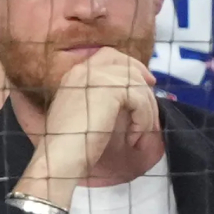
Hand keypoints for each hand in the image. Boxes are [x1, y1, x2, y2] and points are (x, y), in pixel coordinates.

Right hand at [18, 48, 158, 209]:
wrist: (60, 157)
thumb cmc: (68, 145)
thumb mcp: (83, 113)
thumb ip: (99, 98)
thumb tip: (130, 94)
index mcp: (74, 75)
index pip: (107, 56)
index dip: (129, 65)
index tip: (144, 81)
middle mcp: (84, 70)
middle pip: (126, 64)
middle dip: (143, 80)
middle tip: (154, 99)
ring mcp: (97, 77)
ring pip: (138, 86)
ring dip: (146, 112)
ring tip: (139, 136)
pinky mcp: (112, 90)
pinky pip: (140, 101)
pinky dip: (143, 121)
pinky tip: (133, 139)